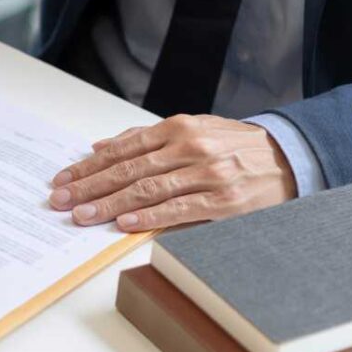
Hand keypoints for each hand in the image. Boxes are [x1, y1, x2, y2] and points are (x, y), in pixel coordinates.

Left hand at [48, 115, 295, 231]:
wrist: (291, 157)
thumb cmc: (234, 147)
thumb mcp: (193, 130)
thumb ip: (145, 138)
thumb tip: (99, 146)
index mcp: (178, 128)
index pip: (122, 149)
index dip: (88, 166)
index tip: (62, 180)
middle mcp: (190, 147)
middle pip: (128, 169)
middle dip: (89, 187)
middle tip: (60, 201)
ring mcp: (207, 174)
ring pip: (148, 190)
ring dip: (110, 204)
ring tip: (82, 216)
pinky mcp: (224, 200)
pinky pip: (179, 209)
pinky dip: (149, 217)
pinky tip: (125, 224)